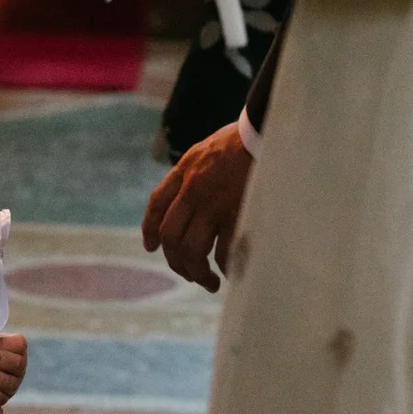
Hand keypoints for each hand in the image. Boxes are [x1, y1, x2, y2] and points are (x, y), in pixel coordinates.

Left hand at [142, 120, 252, 291]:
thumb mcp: (205, 149)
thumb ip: (193, 171)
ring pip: (192, 250)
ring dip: (197, 273)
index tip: (153, 247)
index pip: (157, 205)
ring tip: (209, 282)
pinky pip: (224, 251)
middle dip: (176, 262)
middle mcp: (192, 191)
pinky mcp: (236, 214)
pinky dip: (225, 267)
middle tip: (189, 273)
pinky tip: (231, 273)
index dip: (150, 229)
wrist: (263, 131)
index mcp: (184, 172)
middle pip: (171, 237)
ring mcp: (213, 205)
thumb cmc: (241, 139)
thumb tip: (188, 195)